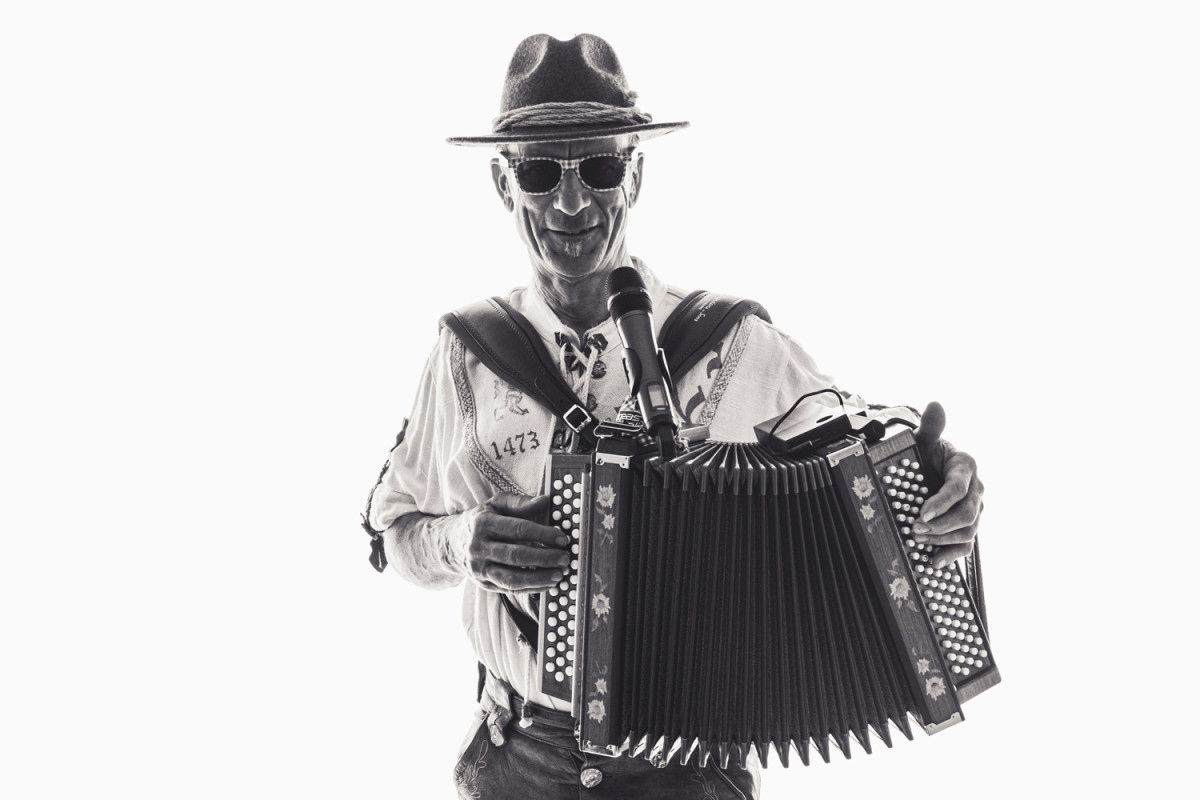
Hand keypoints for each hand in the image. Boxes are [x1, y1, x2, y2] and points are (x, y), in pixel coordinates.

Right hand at [459, 493, 570, 592]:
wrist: (452, 543)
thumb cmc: (481, 521)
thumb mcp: (495, 504)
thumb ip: (519, 502)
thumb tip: (545, 501)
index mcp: (483, 523)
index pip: (517, 529)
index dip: (542, 534)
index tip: (562, 538)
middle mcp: (479, 548)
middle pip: (516, 556)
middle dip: (544, 558)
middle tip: (565, 558)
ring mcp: (480, 568)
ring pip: (512, 578)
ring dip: (539, 579)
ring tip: (560, 575)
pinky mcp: (484, 584)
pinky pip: (510, 589)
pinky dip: (531, 588)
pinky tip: (548, 583)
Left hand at [912, 402, 983, 568]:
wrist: (929, 468)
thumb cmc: (926, 453)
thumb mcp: (924, 439)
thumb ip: (931, 426)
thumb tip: (935, 404)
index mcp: (966, 466)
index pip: (958, 488)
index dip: (941, 503)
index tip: (922, 513)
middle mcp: (975, 489)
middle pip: (966, 513)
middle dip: (940, 524)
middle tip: (914, 529)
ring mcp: (974, 509)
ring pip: (968, 531)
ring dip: (943, 539)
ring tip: (918, 541)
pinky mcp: (967, 525)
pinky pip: (966, 545)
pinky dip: (951, 555)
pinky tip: (933, 561)